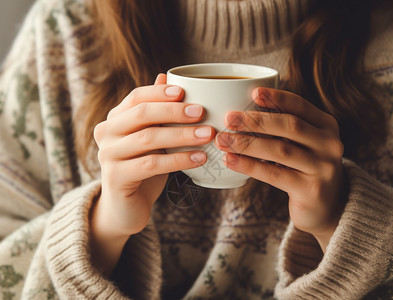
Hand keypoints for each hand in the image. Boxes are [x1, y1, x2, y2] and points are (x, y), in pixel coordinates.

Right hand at [90, 74, 214, 273]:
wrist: (126, 207)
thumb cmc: (143, 168)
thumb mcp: (151, 138)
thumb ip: (156, 111)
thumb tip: (165, 76)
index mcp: (115, 119)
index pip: (136, 97)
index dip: (160, 93)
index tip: (186, 92)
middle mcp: (106, 133)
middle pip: (142, 114)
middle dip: (175, 111)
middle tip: (202, 112)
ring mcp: (108, 155)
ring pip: (148, 139)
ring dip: (182, 135)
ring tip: (208, 135)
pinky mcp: (116, 177)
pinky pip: (151, 164)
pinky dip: (178, 160)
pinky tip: (200, 158)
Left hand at [215, 87, 345, 251]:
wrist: (327, 207)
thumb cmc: (305, 168)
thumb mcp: (304, 144)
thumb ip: (284, 128)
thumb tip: (242, 111)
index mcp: (327, 126)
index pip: (301, 106)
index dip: (277, 98)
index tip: (253, 92)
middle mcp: (331, 144)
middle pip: (290, 126)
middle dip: (256, 121)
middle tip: (229, 118)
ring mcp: (323, 168)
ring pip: (280, 150)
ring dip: (248, 143)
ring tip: (223, 140)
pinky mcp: (311, 190)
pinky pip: (275, 174)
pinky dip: (250, 166)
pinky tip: (231, 160)